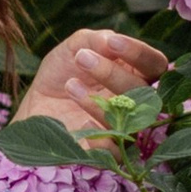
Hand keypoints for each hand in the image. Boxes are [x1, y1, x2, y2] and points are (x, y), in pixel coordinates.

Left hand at [16, 27, 168, 139]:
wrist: (36, 103)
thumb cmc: (62, 71)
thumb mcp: (74, 47)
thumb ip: (95, 40)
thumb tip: (111, 40)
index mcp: (136, 72)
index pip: (155, 64)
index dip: (138, 53)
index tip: (112, 42)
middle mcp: (137, 101)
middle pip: (144, 91)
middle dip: (111, 73)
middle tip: (81, 58)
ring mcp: (125, 127)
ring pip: (130, 120)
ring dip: (99, 101)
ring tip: (70, 84)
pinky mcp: (108, 150)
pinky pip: (117, 151)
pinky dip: (102, 136)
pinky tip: (81, 121)